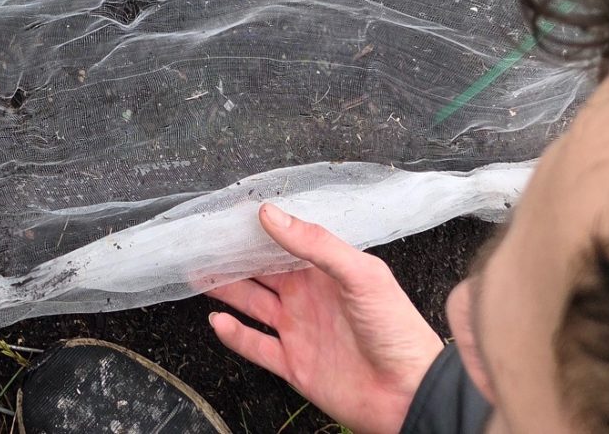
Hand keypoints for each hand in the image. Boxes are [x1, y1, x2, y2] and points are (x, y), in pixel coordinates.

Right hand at [207, 203, 443, 433]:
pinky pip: (257, 347)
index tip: (227, 217)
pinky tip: (217, 322)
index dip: (256, 232)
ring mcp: (299, 331)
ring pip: (252, 305)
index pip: (283, 244)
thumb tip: (270, 214)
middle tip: (203, 244)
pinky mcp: (294, 365)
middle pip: (261, 273)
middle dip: (233, 259)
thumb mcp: (361, 275)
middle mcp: (308, 298)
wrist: (409, 393)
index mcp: (325, 272)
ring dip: (226, 291)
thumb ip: (316, 244)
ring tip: (198, 276)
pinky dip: (235, 336)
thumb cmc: (397, 330)